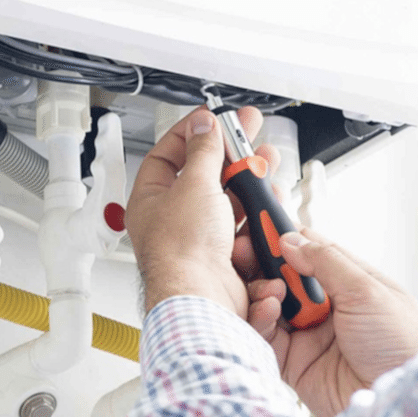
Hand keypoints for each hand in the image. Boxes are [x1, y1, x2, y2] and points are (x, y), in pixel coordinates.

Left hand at [125, 106, 277, 316]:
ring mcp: (199, 240)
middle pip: (204, 177)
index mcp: (151, 200)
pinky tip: (265, 205)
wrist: (201, 297)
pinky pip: (244, 229)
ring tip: (266, 168)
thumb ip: (203, 152)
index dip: (191, 134)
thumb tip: (204, 126)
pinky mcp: (224, 259)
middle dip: (231, 156)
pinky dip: (256, 217)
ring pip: (229, 203)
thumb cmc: (181, 251)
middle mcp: (172, 220)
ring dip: (250, 185)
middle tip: (251, 135)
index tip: (213, 119)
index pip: (166, 155)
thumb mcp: (194, 184)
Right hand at [245, 228, 417, 416]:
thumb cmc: (401, 346)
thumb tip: (290, 239)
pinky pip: (264, 333)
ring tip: (272, 291)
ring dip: (262, 290)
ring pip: (268, 301)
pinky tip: (268, 309)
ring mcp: (305, 331)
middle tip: (244, 252)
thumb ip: (327, 261)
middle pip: (281, 274)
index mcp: (348, 282)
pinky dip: (260, 317)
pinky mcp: (290, 359)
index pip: (308, 250)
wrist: (396, 400)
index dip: (283, 236)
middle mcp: (324, 305)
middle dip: (262, 262)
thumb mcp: (369, 291)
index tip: (259, 224)